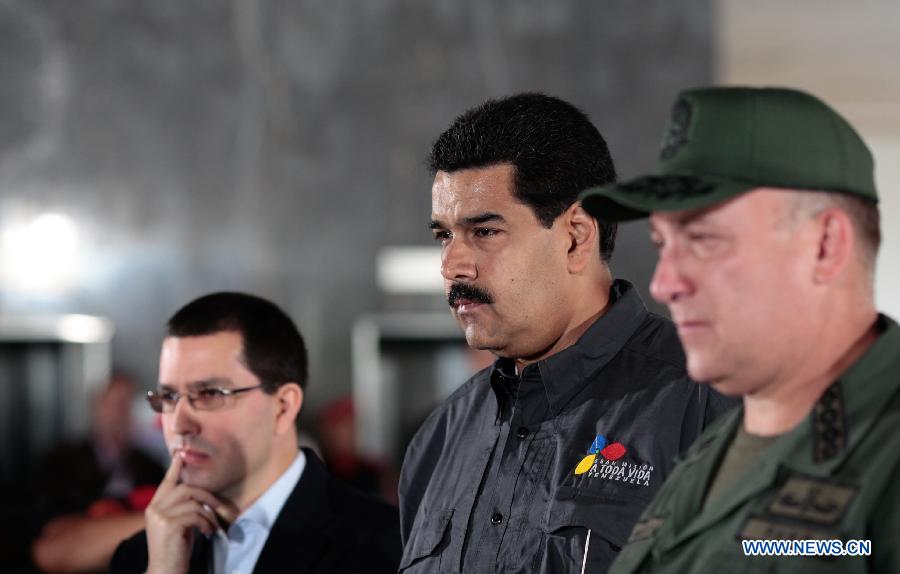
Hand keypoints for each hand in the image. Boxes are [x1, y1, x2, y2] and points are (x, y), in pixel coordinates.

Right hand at [145, 454, 221, 573]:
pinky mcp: (168, 525)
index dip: (175, 468)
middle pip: (185, 488)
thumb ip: (180, 508)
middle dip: (207, 495)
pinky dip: (206, 523)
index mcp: (154, 507)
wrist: (165, 570)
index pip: (166, 482)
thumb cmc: (174, 549)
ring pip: (193, 501)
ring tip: (212, 526)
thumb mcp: (175, 524)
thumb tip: (197, 493)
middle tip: (219, 506)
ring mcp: (160, 516)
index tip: (180, 454)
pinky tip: (207, 532)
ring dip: (208, 513)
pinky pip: (195, 514)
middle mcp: (154, 509)